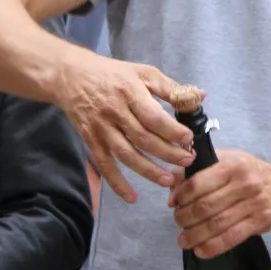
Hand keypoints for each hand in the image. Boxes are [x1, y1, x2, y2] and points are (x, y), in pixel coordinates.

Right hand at [54, 50, 195, 203]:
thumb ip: (171, 87)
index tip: (189, 139)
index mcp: (130, 92)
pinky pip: (105, 165)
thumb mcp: (142, 72)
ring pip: (126, 154)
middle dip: (167, 153)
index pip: (153, 116)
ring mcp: (101, 128)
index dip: (172, 130)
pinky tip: (132, 197)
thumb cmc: (112, 74)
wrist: (71, 76)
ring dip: (148, 171)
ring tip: (168, 180)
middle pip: (143, 138)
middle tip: (187, 161)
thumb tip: (199, 96)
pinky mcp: (91, 140)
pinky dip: (117, 183)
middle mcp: (114, 111)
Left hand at [169, 150, 270, 258]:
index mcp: (232, 165)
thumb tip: (171, 184)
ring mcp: (255, 203)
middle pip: (205, 206)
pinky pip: (231, 237)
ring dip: (194, 235)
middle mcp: (245, 183)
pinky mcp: (260, 222)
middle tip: (178, 222)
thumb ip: (197, 169)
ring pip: (216, 224)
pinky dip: (213, 247)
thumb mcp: (224, 160)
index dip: (181, 196)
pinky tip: (200, 250)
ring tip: (183, 240)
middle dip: (185, 218)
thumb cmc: (246, 173)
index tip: (173, 204)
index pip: (198, 183)